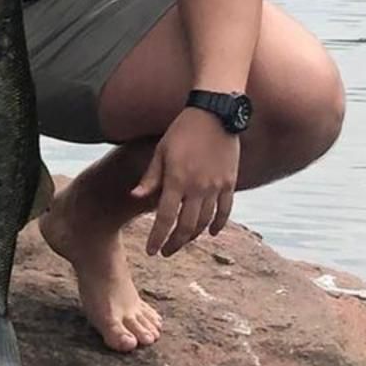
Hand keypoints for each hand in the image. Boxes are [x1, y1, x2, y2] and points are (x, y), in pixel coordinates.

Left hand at [132, 109, 239, 255]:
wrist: (215, 113)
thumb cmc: (182, 130)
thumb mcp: (161, 150)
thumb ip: (150, 177)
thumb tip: (135, 196)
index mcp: (176, 180)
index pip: (164, 218)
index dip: (157, 238)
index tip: (152, 251)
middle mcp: (197, 188)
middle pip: (186, 226)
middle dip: (174, 243)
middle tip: (165, 252)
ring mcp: (216, 186)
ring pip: (205, 222)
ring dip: (193, 236)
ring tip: (183, 241)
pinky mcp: (230, 182)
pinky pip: (225, 211)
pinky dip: (218, 225)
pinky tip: (212, 233)